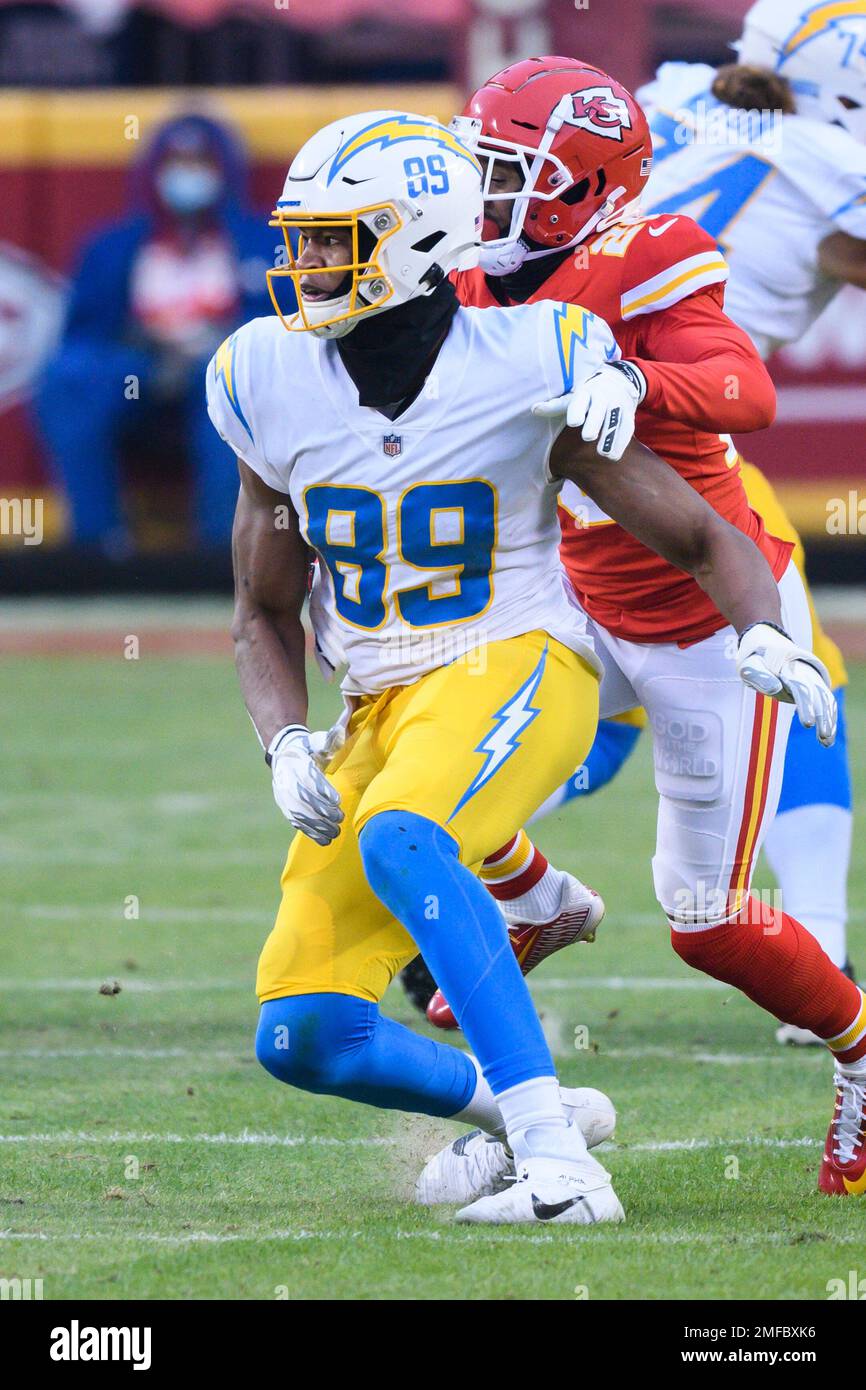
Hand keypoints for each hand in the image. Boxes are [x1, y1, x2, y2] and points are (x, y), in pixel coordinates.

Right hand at [267, 724, 343, 843]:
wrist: (284, 753)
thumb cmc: (309, 747)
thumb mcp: (318, 740)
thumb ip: (330, 740)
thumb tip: (344, 731)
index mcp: (295, 762)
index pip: (307, 778)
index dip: (322, 790)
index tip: (337, 800)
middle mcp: (286, 779)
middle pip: (303, 798)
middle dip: (322, 811)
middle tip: (340, 818)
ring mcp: (284, 794)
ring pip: (299, 813)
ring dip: (318, 825)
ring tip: (336, 832)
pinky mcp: (285, 805)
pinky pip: (296, 821)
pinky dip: (310, 832)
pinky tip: (325, 840)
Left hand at [532, 360, 645, 460]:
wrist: (619, 380)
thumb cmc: (588, 393)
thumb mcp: (572, 396)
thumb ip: (555, 406)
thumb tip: (534, 409)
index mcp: (586, 392)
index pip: (581, 401)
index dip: (577, 410)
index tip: (574, 422)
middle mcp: (603, 397)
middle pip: (599, 410)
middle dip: (595, 422)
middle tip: (588, 436)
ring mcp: (618, 405)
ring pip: (615, 421)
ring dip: (611, 437)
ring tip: (604, 454)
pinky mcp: (628, 414)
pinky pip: (626, 429)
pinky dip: (621, 442)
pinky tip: (614, 456)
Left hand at [736, 622, 836, 746]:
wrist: (766, 639)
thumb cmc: (754, 656)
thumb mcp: (749, 665)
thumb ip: (760, 676)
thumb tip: (776, 689)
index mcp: (788, 665)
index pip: (800, 687)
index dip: (806, 706)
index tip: (807, 724)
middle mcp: (804, 671)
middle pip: (817, 695)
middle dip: (821, 716)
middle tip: (823, 736)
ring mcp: (811, 677)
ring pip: (825, 698)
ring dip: (828, 719)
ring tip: (826, 742)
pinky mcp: (813, 684)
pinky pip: (825, 700)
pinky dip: (829, 717)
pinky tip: (827, 737)